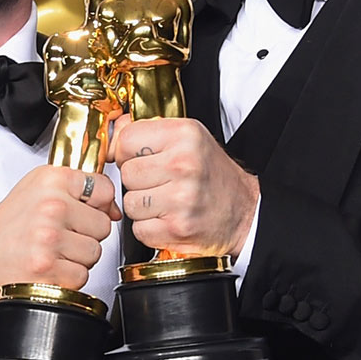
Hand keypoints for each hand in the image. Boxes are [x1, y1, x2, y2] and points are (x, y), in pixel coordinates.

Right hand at [0, 166, 121, 303]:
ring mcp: (49, 239)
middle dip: (86, 234)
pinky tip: (50, 265)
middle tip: (61, 233)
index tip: (80, 209)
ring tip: (54, 250)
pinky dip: (68, 276)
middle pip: (103, 225)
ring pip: (95, 253)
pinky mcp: (47, 268)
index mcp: (52, 181)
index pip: (105, 190)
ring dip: (78, 257)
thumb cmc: (13, 221)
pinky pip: (81, 275)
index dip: (98, 204)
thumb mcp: (41, 187)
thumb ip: (81, 188)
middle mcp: (52, 207)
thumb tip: (114, 210)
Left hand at [113, 118, 258, 257]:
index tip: (139, 157)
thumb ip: (150, 130)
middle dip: (138, 181)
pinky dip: (149, 228)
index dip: (128, 152)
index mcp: (186, 136)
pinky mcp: (176, 228)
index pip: (127, 139)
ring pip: (129, 203)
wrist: (245, 212)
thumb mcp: (189, 139)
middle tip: (160, 182)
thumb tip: (116, 131)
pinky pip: (139, 229)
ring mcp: (180, 199)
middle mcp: (184, 165)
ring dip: (142, 206)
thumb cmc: (214, 176)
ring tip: (165, 201)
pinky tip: (168, 218)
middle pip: (126, 173)